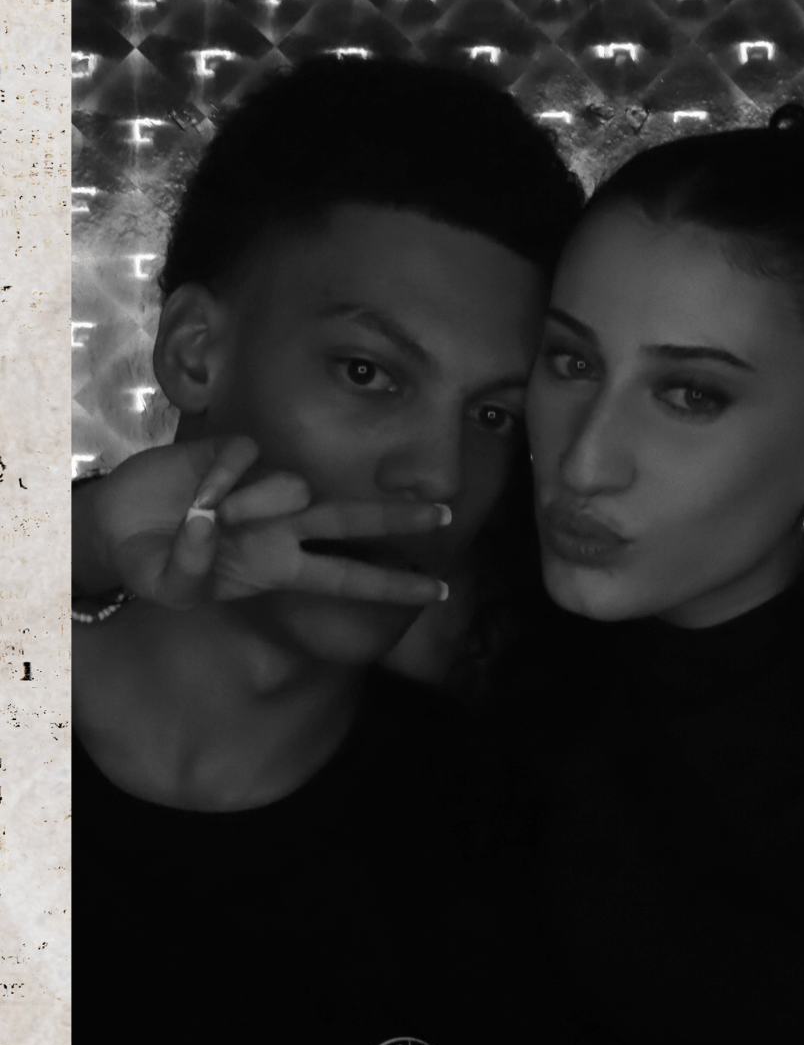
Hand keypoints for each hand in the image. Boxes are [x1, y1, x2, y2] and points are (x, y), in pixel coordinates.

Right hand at [73, 436, 451, 612]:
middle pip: (353, 520)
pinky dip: (224, 475)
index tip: (439, 592)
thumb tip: (212, 525)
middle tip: (446, 515)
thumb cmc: (153, 566)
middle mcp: (280, 526)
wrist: (117, 528)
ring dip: (256, 503)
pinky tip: (198, 487)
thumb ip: (193, 569)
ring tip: (209, 515)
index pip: (348, 579)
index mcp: (277, 567)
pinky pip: (249, 457)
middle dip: (398, 519)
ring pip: (295, 487)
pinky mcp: (235, 452)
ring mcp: (261, 487)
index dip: (393, 586)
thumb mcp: (173, 588)